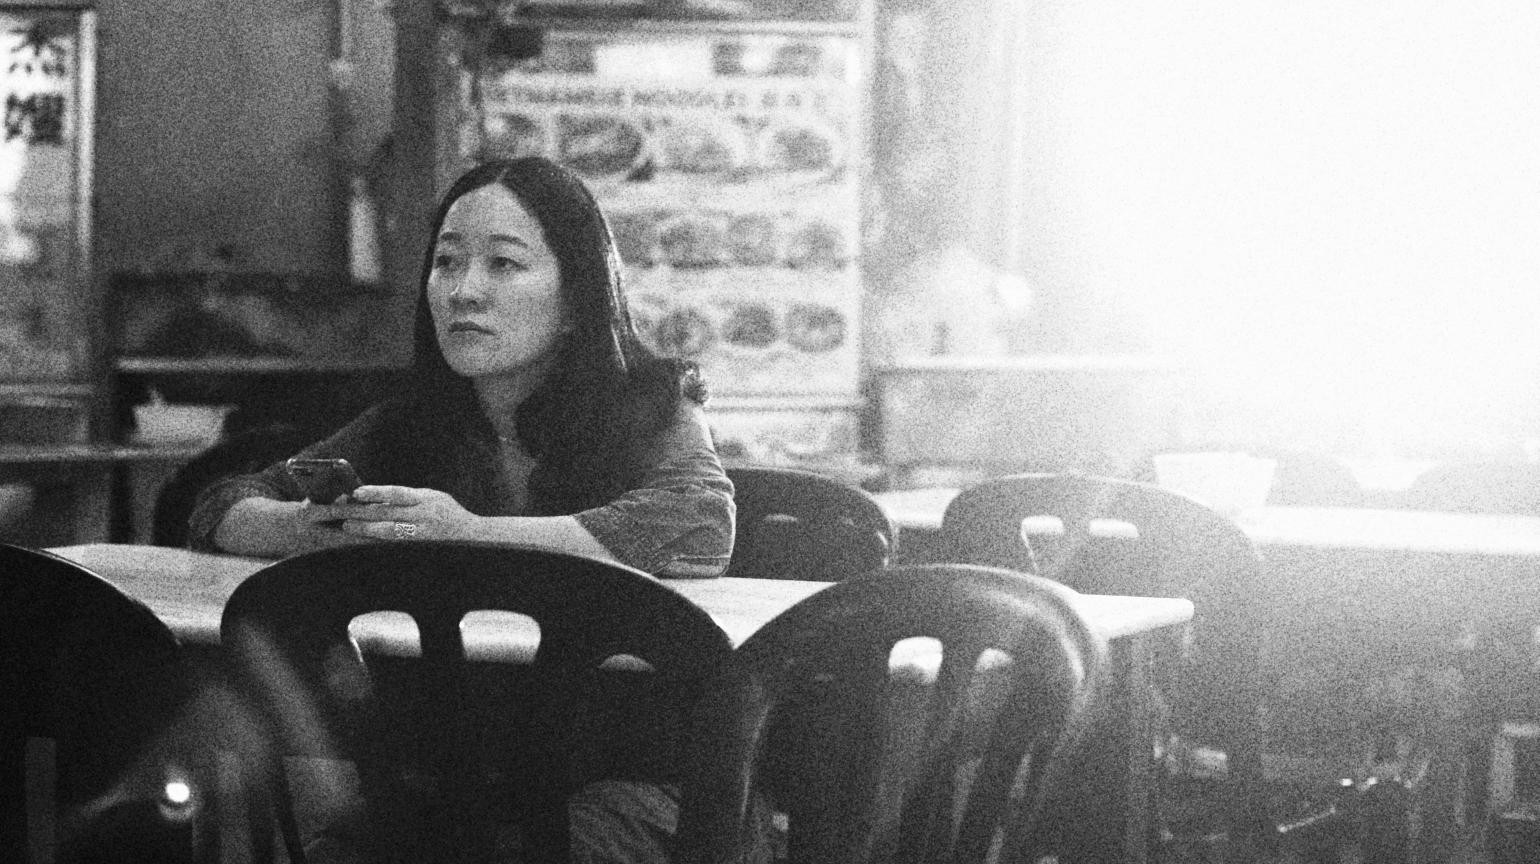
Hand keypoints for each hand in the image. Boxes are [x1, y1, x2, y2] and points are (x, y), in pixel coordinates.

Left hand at [305, 485, 478, 542]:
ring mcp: (422, 533)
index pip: (398, 494)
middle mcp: (425, 516)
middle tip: (340, 509)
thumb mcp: (431, 497)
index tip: (357, 492)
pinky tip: (365, 538)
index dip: (376, 492)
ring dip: (366, 528)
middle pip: (388, 512)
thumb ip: (407, 498)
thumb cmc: (448, 512)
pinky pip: (395, 542)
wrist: (471, 535)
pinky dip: (378, 539)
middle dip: (362, 510)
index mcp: (426, 499)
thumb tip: (376, 498)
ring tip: (348, 525)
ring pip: (389, 531)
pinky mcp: (420, 545)